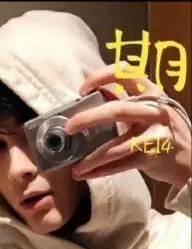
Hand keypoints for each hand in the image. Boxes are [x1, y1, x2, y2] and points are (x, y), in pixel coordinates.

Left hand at [65, 64, 190, 188]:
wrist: (191, 160)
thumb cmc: (167, 133)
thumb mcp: (154, 111)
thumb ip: (131, 103)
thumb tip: (99, 95)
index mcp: (154, 94)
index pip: (127, 73)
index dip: (102, 77)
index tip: (83, 88)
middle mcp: (155, 110)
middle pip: (117, 110)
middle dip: (89, 119)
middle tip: (69, 127)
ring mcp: (155, 134)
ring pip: (117, 145)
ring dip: (92, 158)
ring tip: (76, 167)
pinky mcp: (152, 156)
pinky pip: (121, 165)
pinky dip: (102, 171)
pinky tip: (87, 174)